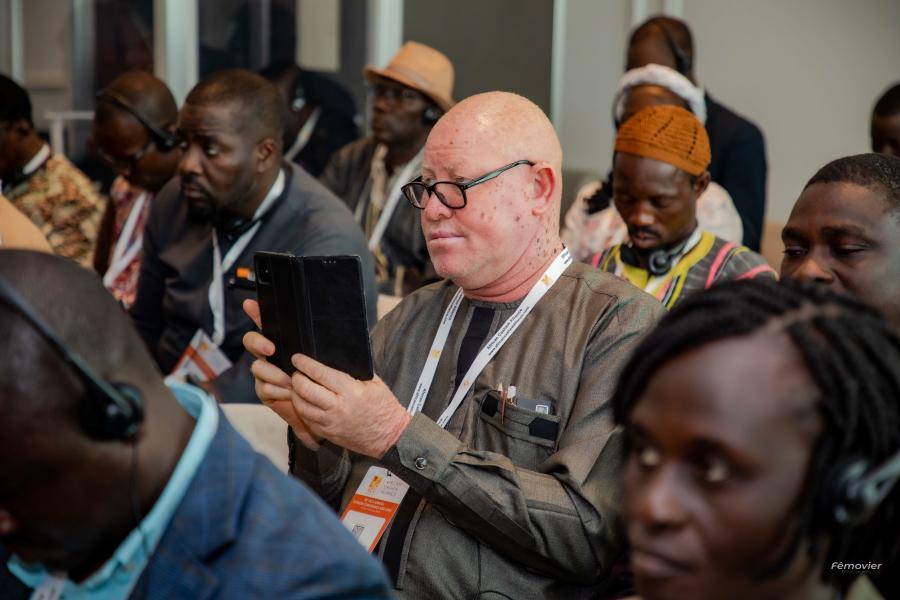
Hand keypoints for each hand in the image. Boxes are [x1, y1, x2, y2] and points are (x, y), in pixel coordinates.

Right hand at [242, 299, 322, 449]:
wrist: (322, 408)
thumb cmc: (323, 379)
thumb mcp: (326, 359)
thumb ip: (324, 345)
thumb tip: (340, 326)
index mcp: (283, 342)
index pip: (267, 322)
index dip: (256, 311)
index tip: (251, 304)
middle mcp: (269, 355)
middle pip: (251, 341)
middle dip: (258, 343)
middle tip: (271, 349)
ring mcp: (265, 372)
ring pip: (257, 367)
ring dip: (273, 374)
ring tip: (290, 381)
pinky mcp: (265, 391)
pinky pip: (263, 387)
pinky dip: (276, 390)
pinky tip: (288, 393)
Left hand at [290, 353, 410, 458]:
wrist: (389, 436)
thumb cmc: (384, 406)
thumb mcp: (374, 382)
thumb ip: (354, 371)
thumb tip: (335, 360)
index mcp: (350, 391)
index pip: (319, 373)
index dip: (304, 364)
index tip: (297, 358)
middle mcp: (337, 407)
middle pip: (304, 389)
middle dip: (296, 378)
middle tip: (297, 372)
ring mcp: (330, 422)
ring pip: (301, 406)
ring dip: (295, 394)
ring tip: (297, 387)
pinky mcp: (328, 433)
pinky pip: (307, 420)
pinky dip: (302, 409)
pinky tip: (304, 403)